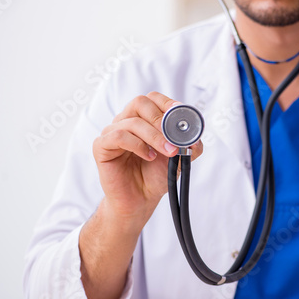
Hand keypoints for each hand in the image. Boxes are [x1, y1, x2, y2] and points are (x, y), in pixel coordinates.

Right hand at [92, 91, 203, 220]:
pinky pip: (118, 136)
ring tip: (167, 151)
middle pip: (140, 102)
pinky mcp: (102, 146)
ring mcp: (112, 132)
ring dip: (154, 136)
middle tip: (173, 137)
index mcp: (143, 119)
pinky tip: (148, 156)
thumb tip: (196, 136)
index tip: (181, 116)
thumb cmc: (156, 175)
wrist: (140, 199)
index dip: (167, 104)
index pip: (152, 98)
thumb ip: (190, 145)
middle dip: (161, 119)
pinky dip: (137, 145)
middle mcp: (126, 121)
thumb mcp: (180, 158)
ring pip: (132, 122)